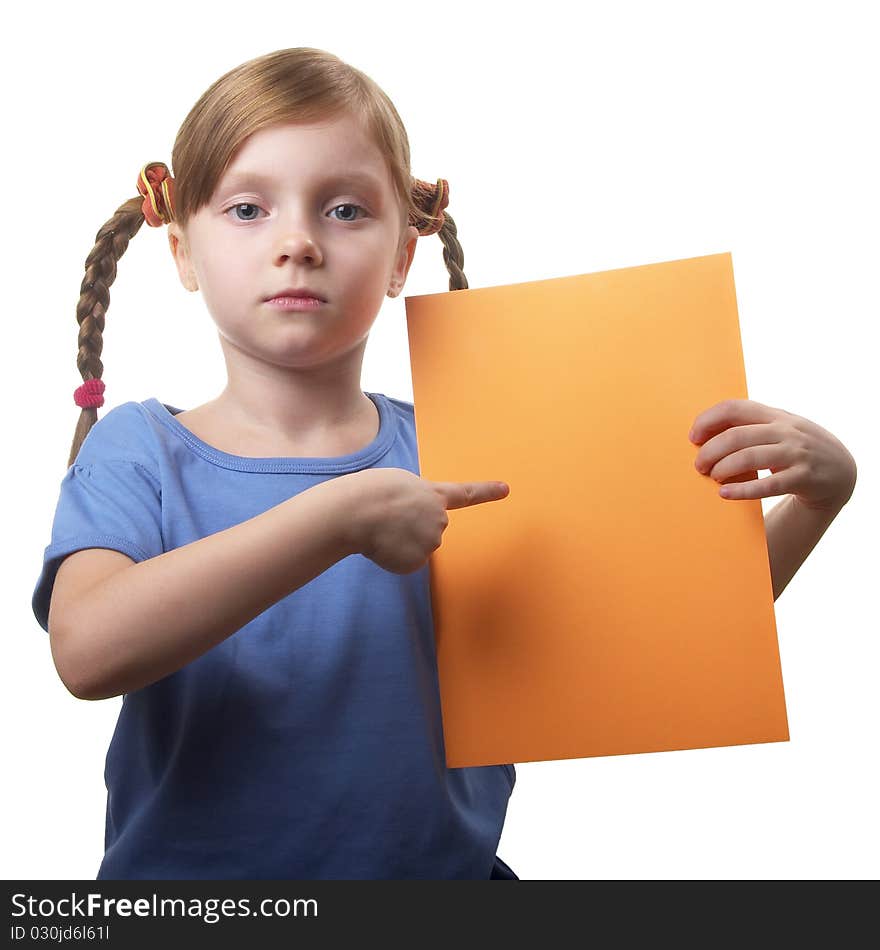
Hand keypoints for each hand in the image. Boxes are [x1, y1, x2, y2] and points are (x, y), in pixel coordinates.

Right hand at [344, 468, 509, 573]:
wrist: (356, 512)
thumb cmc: (369, 493)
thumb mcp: (397, 483)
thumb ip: (414, 501)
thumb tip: (408, 526)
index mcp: (433, 494)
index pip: (466, 494)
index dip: (487, 491)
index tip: (506, 489)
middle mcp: (439, 519)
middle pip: (428, 530)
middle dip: (408, 528)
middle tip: (385, 518)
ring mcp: (431, 542)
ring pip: (415, 548)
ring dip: (397, 542)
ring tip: (379, 529)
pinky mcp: (418, 562)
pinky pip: (404, 563)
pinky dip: (391, 557)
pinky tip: (380, 545)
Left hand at [690, 398, 856, 511]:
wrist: (841, 471)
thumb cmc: (797, 448)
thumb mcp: (779, 429)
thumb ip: (751, 426)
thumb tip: (706, 432)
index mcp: (775, 415)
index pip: (734, 407)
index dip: (708, 420)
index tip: (693, 437)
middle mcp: (786, 430)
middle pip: (736, 436)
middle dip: (710, 451)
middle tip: (698, 466)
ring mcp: (796, 453)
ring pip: (749, 457)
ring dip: (723, 468)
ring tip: (713, 477)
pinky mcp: (803, 477)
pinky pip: (768, 485)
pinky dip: (743, 490)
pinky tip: (725, 494)